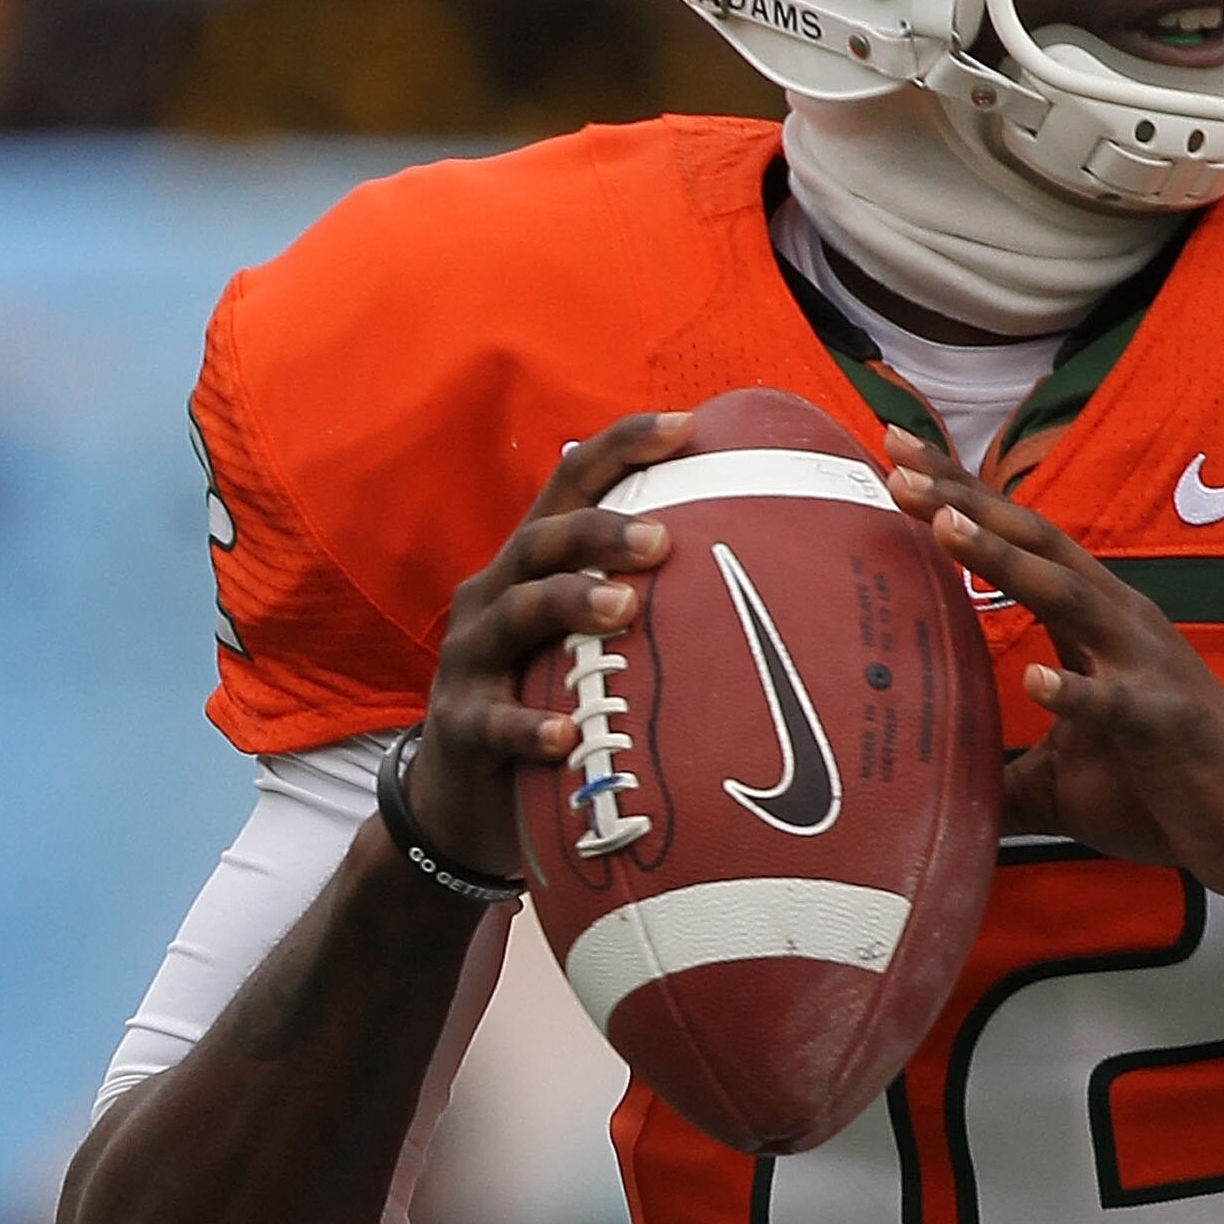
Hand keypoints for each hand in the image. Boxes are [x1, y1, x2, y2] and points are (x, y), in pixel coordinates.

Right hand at [407, 413, 690, 877]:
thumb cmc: (545, 701)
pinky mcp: (460, 727)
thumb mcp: (586, 643)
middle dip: (599, 531)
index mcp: (532, 566)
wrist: (461, 799)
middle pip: (541, 542)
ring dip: (569, 604)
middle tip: (663, 539)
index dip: (620, 448)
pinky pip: (492, 723)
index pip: (570, 486)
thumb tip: (763, 578)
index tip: (685, 424)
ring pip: (514, 615)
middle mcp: (494, 597)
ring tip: (623, 608)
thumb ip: (645, 603)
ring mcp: (470, 660)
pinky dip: (527, 727)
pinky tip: (564, 735)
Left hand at [885, 429, 1223, 898]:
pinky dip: (1075, 692)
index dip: (962, 494)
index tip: (898, 452)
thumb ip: (1000, 770)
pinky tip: (1036, 679)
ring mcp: (1144, 668)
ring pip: (1069, 597)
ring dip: (1006, 559)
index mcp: (1096, 622)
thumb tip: (926, 799)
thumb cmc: (1171, 788)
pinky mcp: (1164, 723)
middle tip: (897, 463)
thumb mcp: (1066, 777)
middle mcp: (1119, 623)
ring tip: (946, 526)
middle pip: (1036, 543)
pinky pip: (1115, 704)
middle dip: (966, 500)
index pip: (1021, 541)